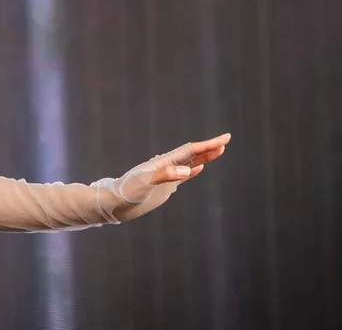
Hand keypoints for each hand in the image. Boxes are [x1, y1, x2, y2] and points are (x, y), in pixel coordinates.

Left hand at [109, 132, 229, 221]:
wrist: (115, 202)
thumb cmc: (127, 192)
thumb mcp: (145, 183)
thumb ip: (166, 175)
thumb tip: (189, 170)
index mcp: (164, 162)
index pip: (191, 151)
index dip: (208, 145)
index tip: (224, 139)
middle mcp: (166, 165)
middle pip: (192, 153)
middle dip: (210, 147)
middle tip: (226, 140)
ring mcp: (166, 175)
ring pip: (189, 163)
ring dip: (204, 157)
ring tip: (218, 150)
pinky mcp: (164, 186)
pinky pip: (182, 176)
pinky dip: (193, 171)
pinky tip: (199, 169)